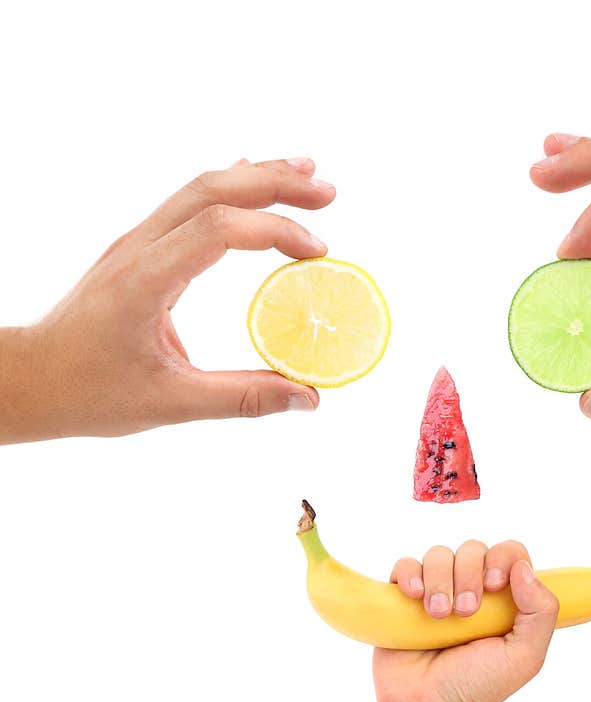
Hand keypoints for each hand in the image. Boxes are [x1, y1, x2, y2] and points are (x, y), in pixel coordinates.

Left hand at [0, 158, 334, 444]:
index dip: (274, 230)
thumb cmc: (87, 392)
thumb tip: (307, 398)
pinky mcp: (140, 250)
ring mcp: (136, 243)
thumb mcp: (169, 404)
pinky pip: (187, 204)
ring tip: (305, 176)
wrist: (30, 379)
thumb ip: (243, 398)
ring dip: (255, 177)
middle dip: (275, 184)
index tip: (318, 253)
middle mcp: (139, 248)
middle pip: (212, 190)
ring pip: (199, 188)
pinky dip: (228, 189)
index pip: (218, 229)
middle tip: (328, 193)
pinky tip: (249, 176)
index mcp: (144, 280)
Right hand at [372, 540, 558, 701]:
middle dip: (469, 574)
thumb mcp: (524, 656)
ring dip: (440, 580)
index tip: (494, 585)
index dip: (502, 558)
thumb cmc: (477, 688)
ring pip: (439, 554)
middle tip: (466, 612)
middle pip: (473, 548)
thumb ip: (540, 612)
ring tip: (439, 616)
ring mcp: (437, 590)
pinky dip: (410, 574)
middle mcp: (470, 588)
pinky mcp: (403, 597)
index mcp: (503, 598)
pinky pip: (406, 565)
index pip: (509, 553)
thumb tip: (524, 568)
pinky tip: (415, 597)